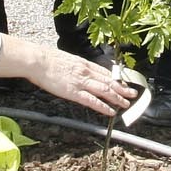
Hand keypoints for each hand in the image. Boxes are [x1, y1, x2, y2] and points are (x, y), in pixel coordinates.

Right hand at [0, 35, 136, 116]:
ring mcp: (81, 82)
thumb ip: (74, 65)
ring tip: (127, 104)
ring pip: (105, 91)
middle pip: (109, 81)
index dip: (115, 78)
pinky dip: (104, 107)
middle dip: (122, 89)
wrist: (38, 60)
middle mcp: (86, 72)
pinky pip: (92, 101)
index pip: (104, 72)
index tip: (123, 83)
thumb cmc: (46, 59)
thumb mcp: (65, 58)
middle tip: (132, 94)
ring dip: (118, 98)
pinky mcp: (74, 92)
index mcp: (83, 63)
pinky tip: (111, 112)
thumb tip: (77, 69)